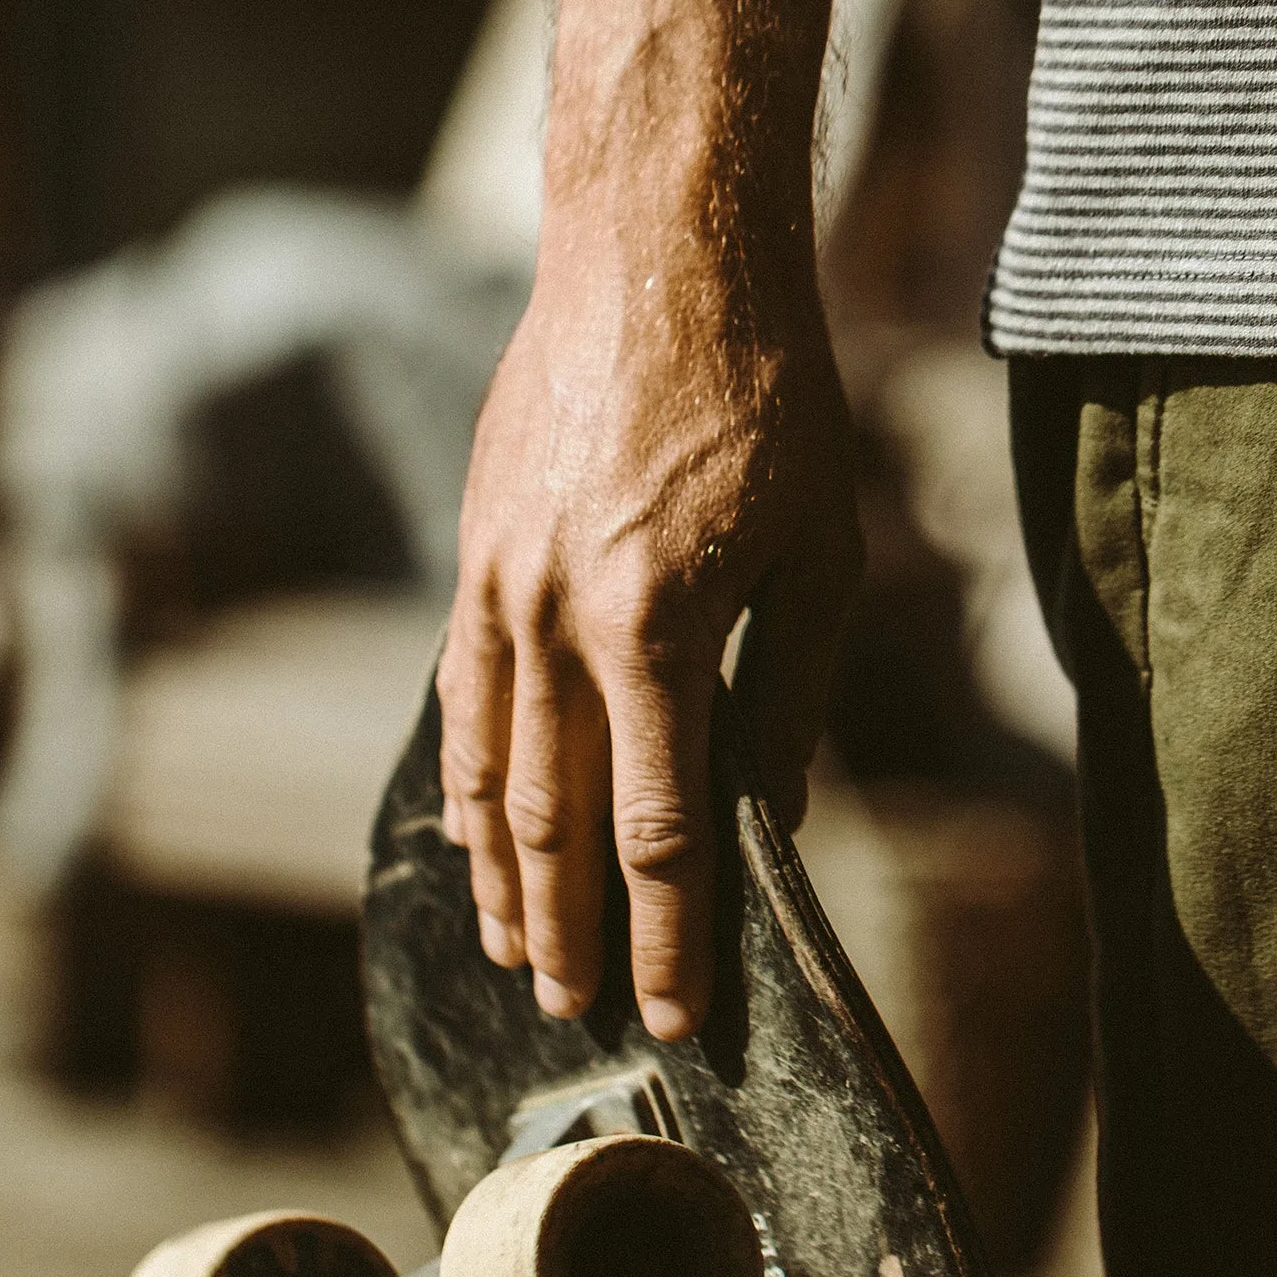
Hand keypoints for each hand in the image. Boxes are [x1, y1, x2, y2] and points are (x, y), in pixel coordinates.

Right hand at [435, 216, 861, 1040]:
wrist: (656, 261)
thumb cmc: (767, 398)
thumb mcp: (817, 551)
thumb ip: (790, 694)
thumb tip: (773, 814)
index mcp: (657, 626)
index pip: (660, 829)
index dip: (666, 936)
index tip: (669, 1014)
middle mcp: (559, 621)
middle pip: (558, 821)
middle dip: (574, 930)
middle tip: (581, 1011)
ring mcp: (499, 590)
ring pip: (489, 772)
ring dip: (502, 876)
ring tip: (519, 953)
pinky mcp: (475, 557)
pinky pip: (459, 699)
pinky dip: (463, 782)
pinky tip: (472, 831)